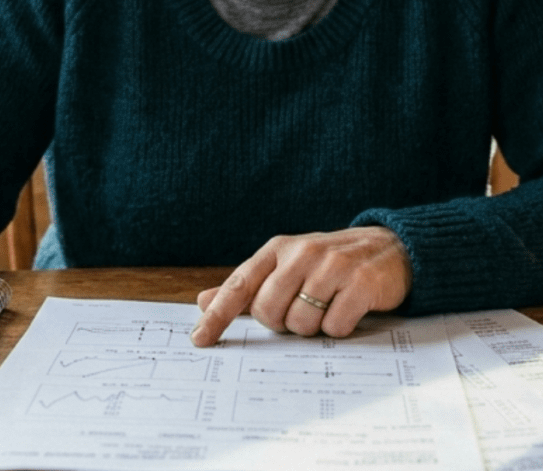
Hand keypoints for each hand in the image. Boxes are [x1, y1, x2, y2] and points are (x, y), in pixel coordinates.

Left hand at [191, 227, 412, 344]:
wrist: (389, 248)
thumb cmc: (329, 263)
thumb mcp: (286, 266)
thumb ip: (248, 286)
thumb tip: (203, 302)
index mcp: (278, 248)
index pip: (239, 284)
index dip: (218, 314)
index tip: (199, 340)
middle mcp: (302, 253)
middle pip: (269, 311)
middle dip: (281, 323)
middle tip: (300, 311)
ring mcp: (332, 266)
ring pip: (301, 323)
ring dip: (312, 327)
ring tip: (326, 306)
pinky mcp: (361, 283)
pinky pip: (334, 328)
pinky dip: (338, 328)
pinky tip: (347, 310)